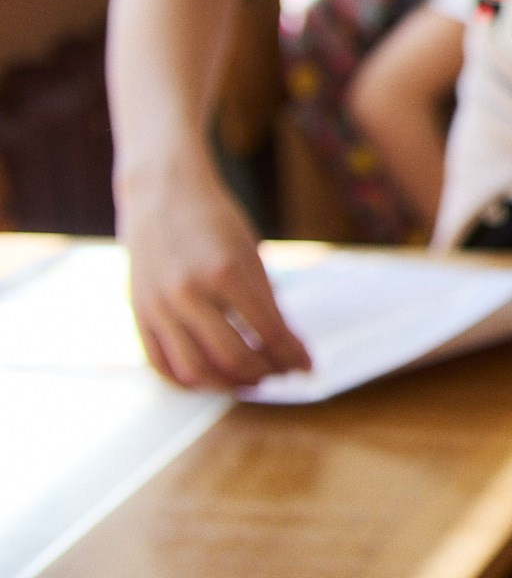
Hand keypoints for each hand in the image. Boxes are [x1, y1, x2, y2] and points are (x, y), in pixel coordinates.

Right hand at [123, 174, 309, 388]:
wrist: (162, 193)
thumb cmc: (215, 220)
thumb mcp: (248, 252)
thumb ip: (262, 297)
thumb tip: (284, 345)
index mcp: (228, 271)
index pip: (269, 330)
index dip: (291, 355)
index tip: (307, 367)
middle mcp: (190, 292)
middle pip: (233, 356)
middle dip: (263, 372)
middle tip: (278, 374)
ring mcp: (159, 305)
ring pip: (195, 368)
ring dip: (228, 384)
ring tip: (249, 380)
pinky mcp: (138, 312)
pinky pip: (160, 363)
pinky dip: (186, 381)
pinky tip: (210, 380)